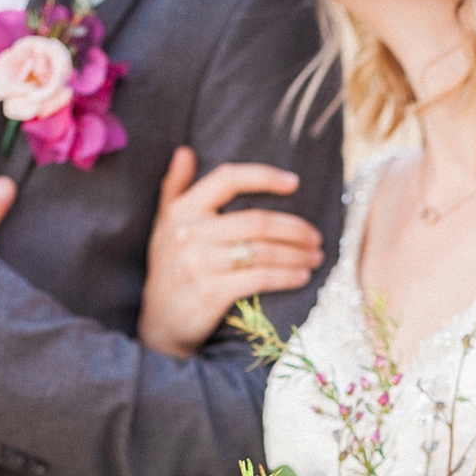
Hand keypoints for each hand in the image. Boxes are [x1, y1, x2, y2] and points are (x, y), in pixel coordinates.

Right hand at [138, 147, 325, 357]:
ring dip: (297, 254)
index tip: (295, 183)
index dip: (264, 177)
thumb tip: (185, 151)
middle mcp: (189, 233)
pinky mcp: (211, 293)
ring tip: (316, 257)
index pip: (227, 179)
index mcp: (182, 211)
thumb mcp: (164, 227)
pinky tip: (302, 277)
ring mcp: (199, 263)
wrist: (158, 324)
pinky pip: (260, 278)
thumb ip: (175, 188)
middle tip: (317, 237)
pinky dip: (287, 277)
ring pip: (263, 251)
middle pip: (256, 221)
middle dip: (295, 228)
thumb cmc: (169, 272)